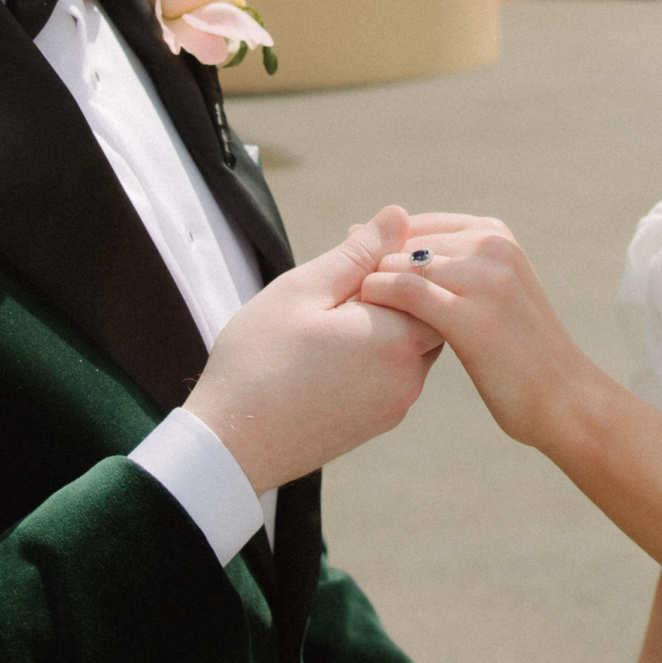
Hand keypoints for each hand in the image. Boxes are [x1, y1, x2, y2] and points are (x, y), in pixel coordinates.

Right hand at [188, 209, 441, 490]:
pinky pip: (392, 375)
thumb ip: (358, 254)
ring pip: (410, 346)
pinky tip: (328, 351)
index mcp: (397, 337)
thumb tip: (400, 216)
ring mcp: (395, 405)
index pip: (429, 282)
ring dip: (382, 324)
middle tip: (337, 283)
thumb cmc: (259, 361)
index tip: (350, 253)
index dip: (395, 257)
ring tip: (328, 317)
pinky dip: (372, 355)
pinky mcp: (377, 423)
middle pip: (426, 314)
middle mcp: (409, 375)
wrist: (231, 446)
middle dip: (392, 292)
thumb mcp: (303, 291)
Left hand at [357, 216, 598, 452]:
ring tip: (351, 315)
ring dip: (369, 287)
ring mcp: (483, 278)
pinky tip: (365, 322)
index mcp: (494, 234)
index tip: (353, 277)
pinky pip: (404, 292)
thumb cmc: (516, 352)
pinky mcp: (471, 316)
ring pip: (398, 264)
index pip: (415, 225)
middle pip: (403, 243)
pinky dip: (377, 300)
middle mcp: (491, 246)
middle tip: (345, 300)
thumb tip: (381, 234)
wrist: (563, 398)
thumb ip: (450, 263)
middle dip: (370, 268)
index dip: (378, 250)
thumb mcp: (493, 290)